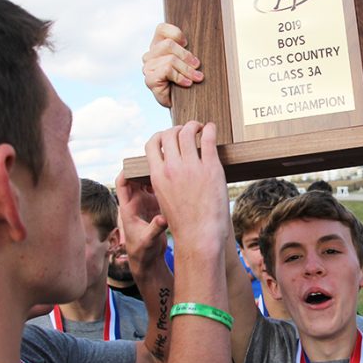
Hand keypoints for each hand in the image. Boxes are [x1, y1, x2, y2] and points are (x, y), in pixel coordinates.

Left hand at [114, 171, 168, 277]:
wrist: (148, 261)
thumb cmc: (142, 253)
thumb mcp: (148, 241)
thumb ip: (155, 229)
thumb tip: (163, 219)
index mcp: (128, 208)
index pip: (123, 183)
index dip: (128, 171)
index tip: (140, 163)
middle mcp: (136, 203)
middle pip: (137, 178)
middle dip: (145, 167)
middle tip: (160, 159)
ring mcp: (147, 204)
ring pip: (149, 182)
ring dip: (156, 174)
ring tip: (169, 165)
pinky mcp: (157, 207)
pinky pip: (159, 190)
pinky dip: (165, 183)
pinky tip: (175, 178)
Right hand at [142, 23, 203, 107]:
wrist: (181, 104)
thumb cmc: (186, 80)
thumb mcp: (188, 61)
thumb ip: (187, 49)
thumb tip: (202, 39)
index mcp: (158, 46)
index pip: (161, 29)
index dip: (176, 34)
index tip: (187, 44)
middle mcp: (150, 55)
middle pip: (168, 44)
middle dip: (186, 55)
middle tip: (198, 66)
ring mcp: (148, 68)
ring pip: (170, 59)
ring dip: (187, 70)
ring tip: (197, 78)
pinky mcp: (150, 80)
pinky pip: (166, 71)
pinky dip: (180, 77)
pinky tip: (187, 83)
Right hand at [144, 122, 227, 244]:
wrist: (199, 237)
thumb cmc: (184, 223)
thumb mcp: (164, 200)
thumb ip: (164, 182)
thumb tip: (168, 171)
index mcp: (157, 176)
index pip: (152, 144)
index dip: (160, 136)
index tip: (170, 136)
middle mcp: (172, 168)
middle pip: (169, 133)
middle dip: (177, 128)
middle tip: (188, 130)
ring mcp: (191, 167)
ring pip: (187, 132)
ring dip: (193, 125)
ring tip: (200, 127)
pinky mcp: (210, 168)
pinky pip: (208, 139)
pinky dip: (209, 128)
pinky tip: (211, 128)